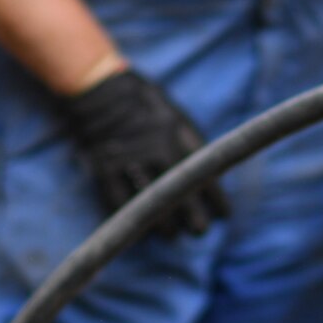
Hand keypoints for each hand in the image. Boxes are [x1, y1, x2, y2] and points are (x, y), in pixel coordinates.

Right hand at [63, 69, 228, 236]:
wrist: (98, 89)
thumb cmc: (143, 103)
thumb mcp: (175, 116)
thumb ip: (192, 145)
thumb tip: (213, 175)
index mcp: (179, 136)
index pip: (208, 177)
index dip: (218, 201)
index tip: (223, 215)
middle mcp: (158, 150)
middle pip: (185, 198)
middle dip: (196, 221)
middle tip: (199, 230)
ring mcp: (130, 161)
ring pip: (155, 208)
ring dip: (166, 227)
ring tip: (170, 233)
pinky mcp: (104, 170)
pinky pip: (121, 205)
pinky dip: (132, 220)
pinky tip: (141, 230)